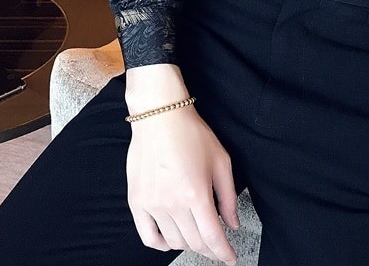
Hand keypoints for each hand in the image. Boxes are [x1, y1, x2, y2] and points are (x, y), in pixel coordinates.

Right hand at [125, 101, 240, 264]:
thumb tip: (232, 224)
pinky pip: (148, 237)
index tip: (230, 258)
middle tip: (217, 246)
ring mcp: (152, 205)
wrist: (160, 117)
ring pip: (173, 241)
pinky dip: (162, 244)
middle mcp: (172, 204)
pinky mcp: (136, 202)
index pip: (212, 237)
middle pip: (194, 242)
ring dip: (189, 244)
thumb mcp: (221, 160)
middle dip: (209, 249)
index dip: (224, 252)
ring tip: (198, 236)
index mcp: (196, 194)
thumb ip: (228, 196)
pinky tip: (171, 240)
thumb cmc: (192, 134)